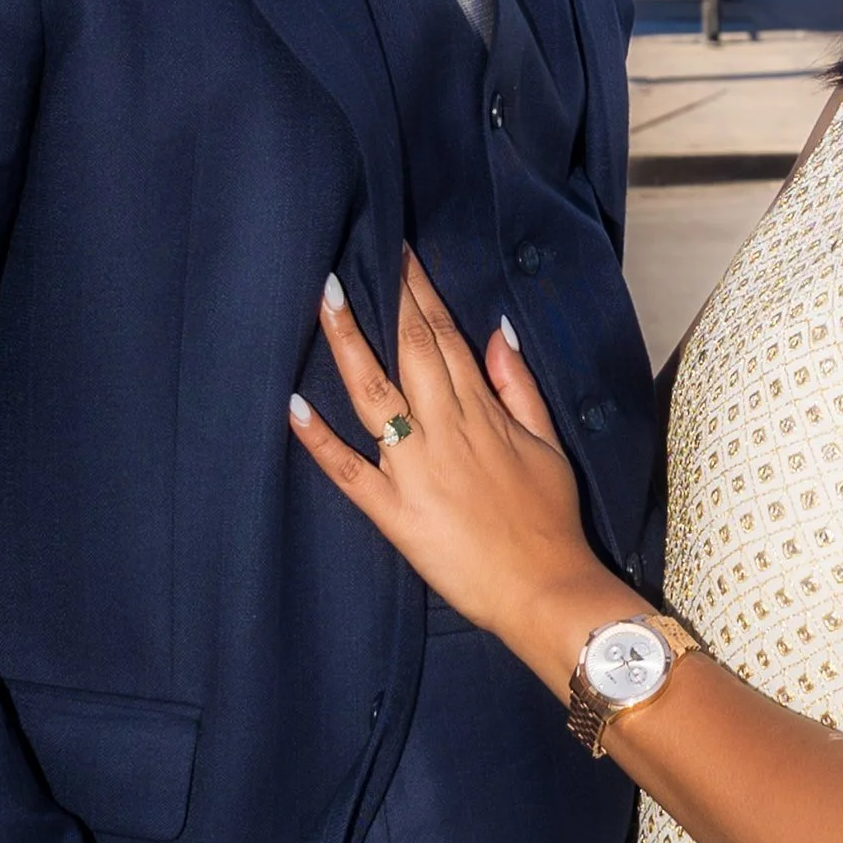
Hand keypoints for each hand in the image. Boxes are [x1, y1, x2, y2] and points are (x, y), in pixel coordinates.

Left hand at [291, 256, 629, 691]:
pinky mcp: (394, 512)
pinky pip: (348, 472)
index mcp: (482, 411)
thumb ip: (519, 385)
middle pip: (409, 349)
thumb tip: (500, 330)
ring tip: (324, 298)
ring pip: (374, 393)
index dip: (420, 292)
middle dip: (384, 297)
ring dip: (347, 343)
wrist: (545, 589)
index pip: (445, 336)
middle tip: (352, 253)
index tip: (399, 253)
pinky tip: (292, 405)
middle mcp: (445, 428)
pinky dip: (319, 440)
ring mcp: (414, 469)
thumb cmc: (549, 518)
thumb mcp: (547, 443)